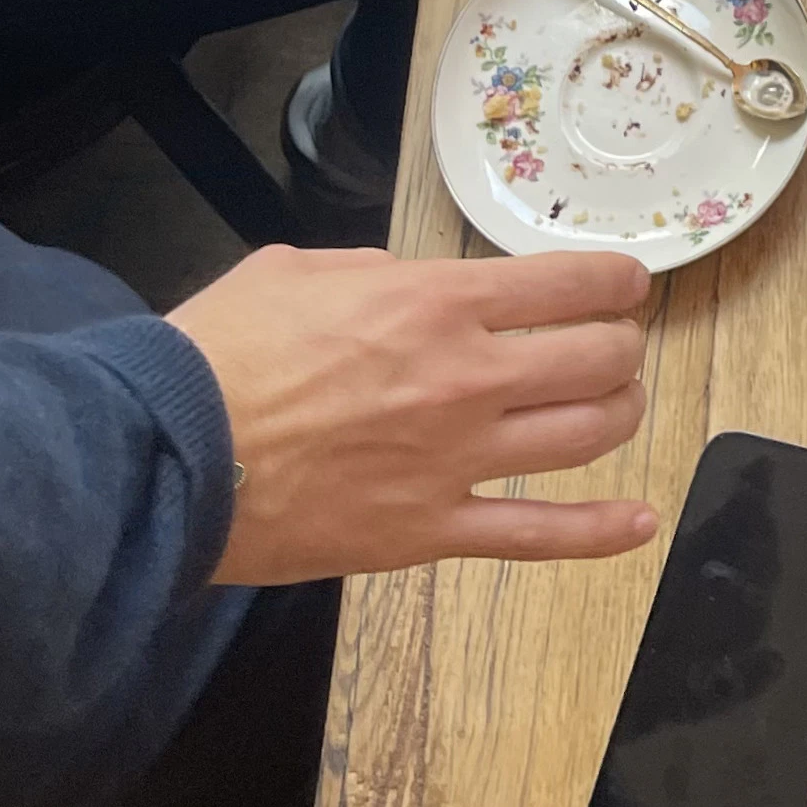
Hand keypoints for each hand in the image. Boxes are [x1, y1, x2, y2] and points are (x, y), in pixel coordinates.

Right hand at [169, 243, 658, 583]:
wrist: (166, 460)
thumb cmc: (220, 357)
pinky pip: (537, 536)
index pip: (569, 285)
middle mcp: (465, 379)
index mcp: (435, 303)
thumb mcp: (296, 270)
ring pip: (587, 436)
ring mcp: (454, 461)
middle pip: (597, 358)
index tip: (626, 286)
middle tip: (612, 346)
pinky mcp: (429, 533)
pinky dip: (600, 532)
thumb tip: (408, 283)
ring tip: (617, 404)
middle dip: (619, 347)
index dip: (616, 282)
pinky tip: (640, 522)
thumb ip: (371, 270)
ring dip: (619, 414)